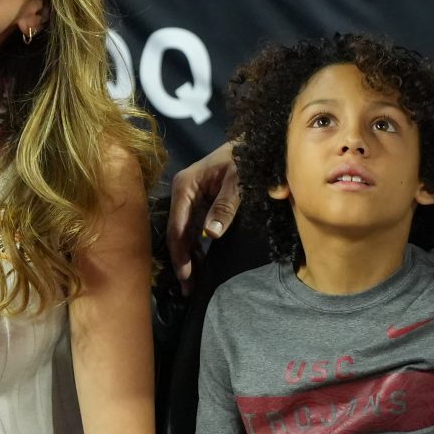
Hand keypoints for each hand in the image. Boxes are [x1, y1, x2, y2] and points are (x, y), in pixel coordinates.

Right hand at [166, 140, 240, 288]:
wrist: (255, 144)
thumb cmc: (246, 158)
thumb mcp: (238, 181)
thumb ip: (226, 206)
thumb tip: (211, 234)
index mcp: (185, 185)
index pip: (178, 226)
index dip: (180, 253)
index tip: (186, 275)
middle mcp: (183, 193)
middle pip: (177, 233)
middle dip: (181, 261)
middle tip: (186, 289)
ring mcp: (190, 200)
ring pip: (185, 235)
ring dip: (188, 258)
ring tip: (191, 285)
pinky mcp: (200, 205)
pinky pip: (194, 231)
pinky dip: (196, 249)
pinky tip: (200, 267)